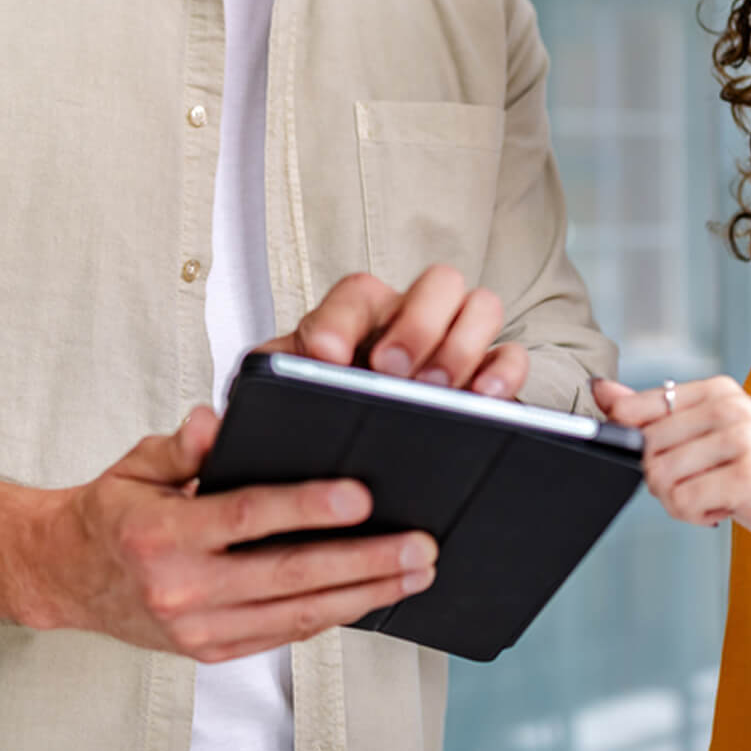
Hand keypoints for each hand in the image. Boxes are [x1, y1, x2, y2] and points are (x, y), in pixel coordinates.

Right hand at [34, 408, 437, 662]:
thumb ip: (183, 444)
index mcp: (163, 533)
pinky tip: (373, 596)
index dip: (306, 507)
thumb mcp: (137, 462)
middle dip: (363, 562)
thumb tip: (216, 420)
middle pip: (288, 576)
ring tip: (416, 573)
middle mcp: (182, 589)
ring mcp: (198, 629)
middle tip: (420, 546)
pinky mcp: (212, 651)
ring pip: (296, 614)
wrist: (67, 578)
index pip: (247, 517)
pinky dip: (333, 615)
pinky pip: (284, 634)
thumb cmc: (113, 509)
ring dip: (364, 595)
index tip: (361, 497)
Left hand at [264, 265, 529, 397]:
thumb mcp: (279, 403)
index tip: (326, 357)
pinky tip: (480, 400)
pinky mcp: (489, 381)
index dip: (342, 320)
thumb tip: (239, 407)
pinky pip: (511, 357)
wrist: (343, 469)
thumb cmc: (312, 423)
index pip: (357, 293)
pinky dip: (503, 372)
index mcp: (360, 318)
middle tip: (392, 370)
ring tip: (437, 389)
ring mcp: (457, 345)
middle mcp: (415, 319)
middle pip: (437, 281)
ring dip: (461, 343)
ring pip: (481, 305)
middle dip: (417, 323)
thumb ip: (266, 389)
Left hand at [593, 376, 750, 642]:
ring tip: (717, 498)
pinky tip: (727, 511)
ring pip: (660, 477)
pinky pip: (684, 502)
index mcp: (720, 390)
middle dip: (663, 481)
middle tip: (702, 488)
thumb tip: (601, 391)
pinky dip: (696, 516)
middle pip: (646, 448)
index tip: (667, 461)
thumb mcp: (713, 440)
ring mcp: (744, 440)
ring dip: (680, 502)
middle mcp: (733, 406)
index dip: (636, 446)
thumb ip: (656, 415)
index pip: (639, 409)